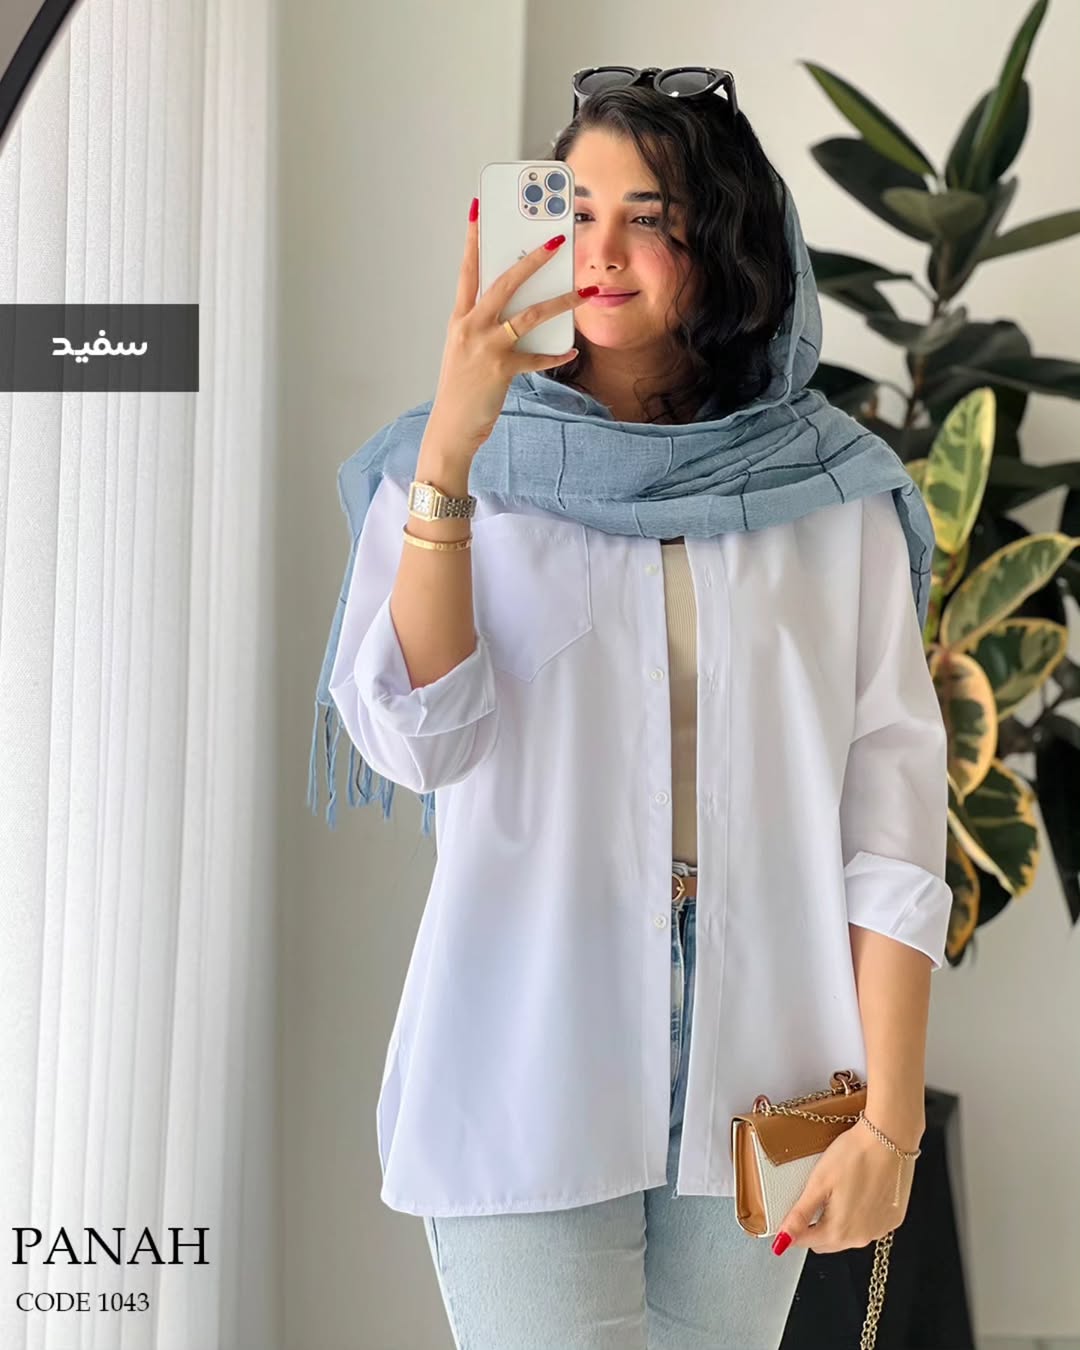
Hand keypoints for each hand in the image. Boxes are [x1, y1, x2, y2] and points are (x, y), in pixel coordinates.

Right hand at [426, 198, 596, 457]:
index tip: (478, 210)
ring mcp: (485, 347)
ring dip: (561, 300)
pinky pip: (537, 357)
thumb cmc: (460, 390)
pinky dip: (556, 354)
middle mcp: (470, 327)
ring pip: (530, 314)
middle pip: (505, 282)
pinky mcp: (501, 369)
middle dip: (533, 259)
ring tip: (585, 291)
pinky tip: (571, 350)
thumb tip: (519, 308)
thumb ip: (485, 326)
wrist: (450, 428)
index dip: (472, 239)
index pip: (467, 270)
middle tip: (557, 240)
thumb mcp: (465, 351)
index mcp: (459, 319)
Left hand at [773, 1122, 915, 1255]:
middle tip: (815, 1195)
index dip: (793, 1229)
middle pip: (827, 1241)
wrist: (889, 1138)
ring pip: (848, 1234)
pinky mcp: (894, 1219)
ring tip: (838, 1189)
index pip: (806, 1242)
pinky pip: (869, 1225)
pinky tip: (859, 1190)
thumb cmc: (854, 1155)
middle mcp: (862, 1238)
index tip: (790, 1215)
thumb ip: (800, 1215)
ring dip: (838, 1220)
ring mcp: (880, 1230)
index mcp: (839, 1231)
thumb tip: (783, 1239)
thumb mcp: (818, 1182)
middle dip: (815, 1225)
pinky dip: (860, 1214)